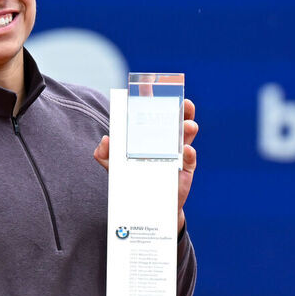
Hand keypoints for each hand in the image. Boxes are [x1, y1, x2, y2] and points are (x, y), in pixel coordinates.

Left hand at [93, 99, 198, 233]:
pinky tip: (186, 150)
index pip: (155, 113)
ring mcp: (177, 156)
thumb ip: (104, 154)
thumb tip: (106, 139)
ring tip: (187, 125)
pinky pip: (190, 161)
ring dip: (188, 129)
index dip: (157, 98)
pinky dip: (188, 154)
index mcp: (150, 136)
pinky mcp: (185, 172)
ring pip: (187, 137)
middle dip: (182, 109)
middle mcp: (166, 141)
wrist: (144, 210)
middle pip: (177, 120)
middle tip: (183, 103)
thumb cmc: (131, 182)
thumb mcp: (114, 167)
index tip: (157, 85)